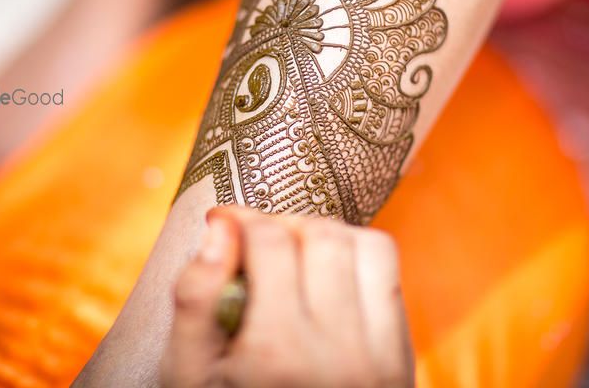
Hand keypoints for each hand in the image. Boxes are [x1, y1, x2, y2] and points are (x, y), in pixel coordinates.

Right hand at [160, 206, 413, 386]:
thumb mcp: (186, 377)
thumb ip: (194, 300)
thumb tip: (218, 228)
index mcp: (278, 356)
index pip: (271, 242)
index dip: (241, 218)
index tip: (223, 222)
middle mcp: (340, 352)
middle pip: (323, 235)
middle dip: (284, 224)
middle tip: (256, 241)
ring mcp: (381, 358)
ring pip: (368, 246)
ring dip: (329, 237)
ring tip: (295, 256)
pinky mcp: (402, 363)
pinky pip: (390, 281)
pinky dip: (360, 263)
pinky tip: (328, 283)